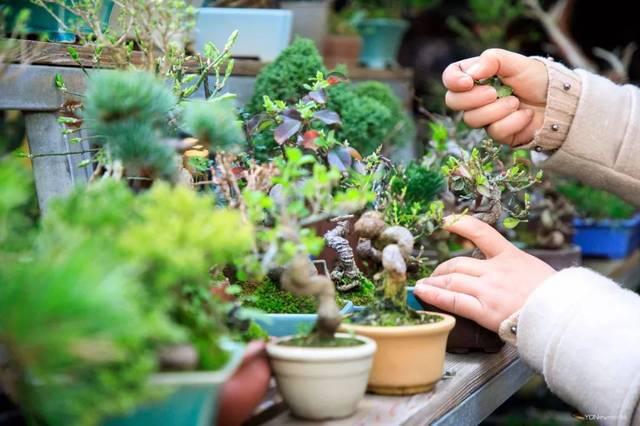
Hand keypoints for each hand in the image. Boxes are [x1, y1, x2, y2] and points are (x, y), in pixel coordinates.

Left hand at [414, 215, 554, 331]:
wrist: (563, 316)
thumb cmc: (554, 297)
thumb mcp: (535, 270)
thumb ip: (514, 267)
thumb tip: (499, 273)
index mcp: (511, 256)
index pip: (482, 232)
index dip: (462, 224)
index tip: (447, 221)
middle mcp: (496, 270)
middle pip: (458, 263)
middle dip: (442, 270)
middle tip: (434, 276)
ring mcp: (488, 289)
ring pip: (451, 280)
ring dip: (434, 283)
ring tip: (423, 287)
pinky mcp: (484, 310)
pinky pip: (452, 300)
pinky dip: (434, 296)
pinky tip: (423, 293)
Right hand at [442, 49, 547, 146]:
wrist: (559, 102)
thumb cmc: (536, 79)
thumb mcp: (516, 62)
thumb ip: (493, 60)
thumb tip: (471, 74)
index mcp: (476, 77)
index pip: (450, 77)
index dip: (453, 81)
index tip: (468, 82)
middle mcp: (475, 98)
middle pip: (453, 102)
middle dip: (473, 98)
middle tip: (494, 93)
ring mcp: (484, 117)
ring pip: (472, 119)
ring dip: (497, 110)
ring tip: (516, 102)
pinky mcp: (497, 134)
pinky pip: (494, 131)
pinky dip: (513, 121)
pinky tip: (526, 115)